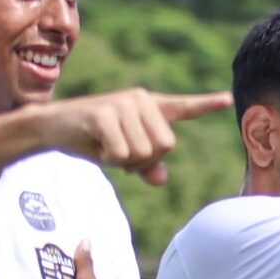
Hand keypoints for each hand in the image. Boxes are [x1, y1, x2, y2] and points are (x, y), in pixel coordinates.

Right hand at [47, 89, 232, 184]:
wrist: (51, 126)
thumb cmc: (92, 140)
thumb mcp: (123, 155)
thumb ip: (146, 166)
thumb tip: (161, 179)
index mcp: (149, 106)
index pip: (183, 106)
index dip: (205, 104)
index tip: (227, 99)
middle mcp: (141, 99)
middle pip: (166, 146)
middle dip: (144, 161)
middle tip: (120, 153)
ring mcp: (123, 104)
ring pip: (144, 152)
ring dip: (123, 161)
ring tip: (105, 145)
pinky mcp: (104, 113)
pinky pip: (122, 153)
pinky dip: (109, 158)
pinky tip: (95, 144)